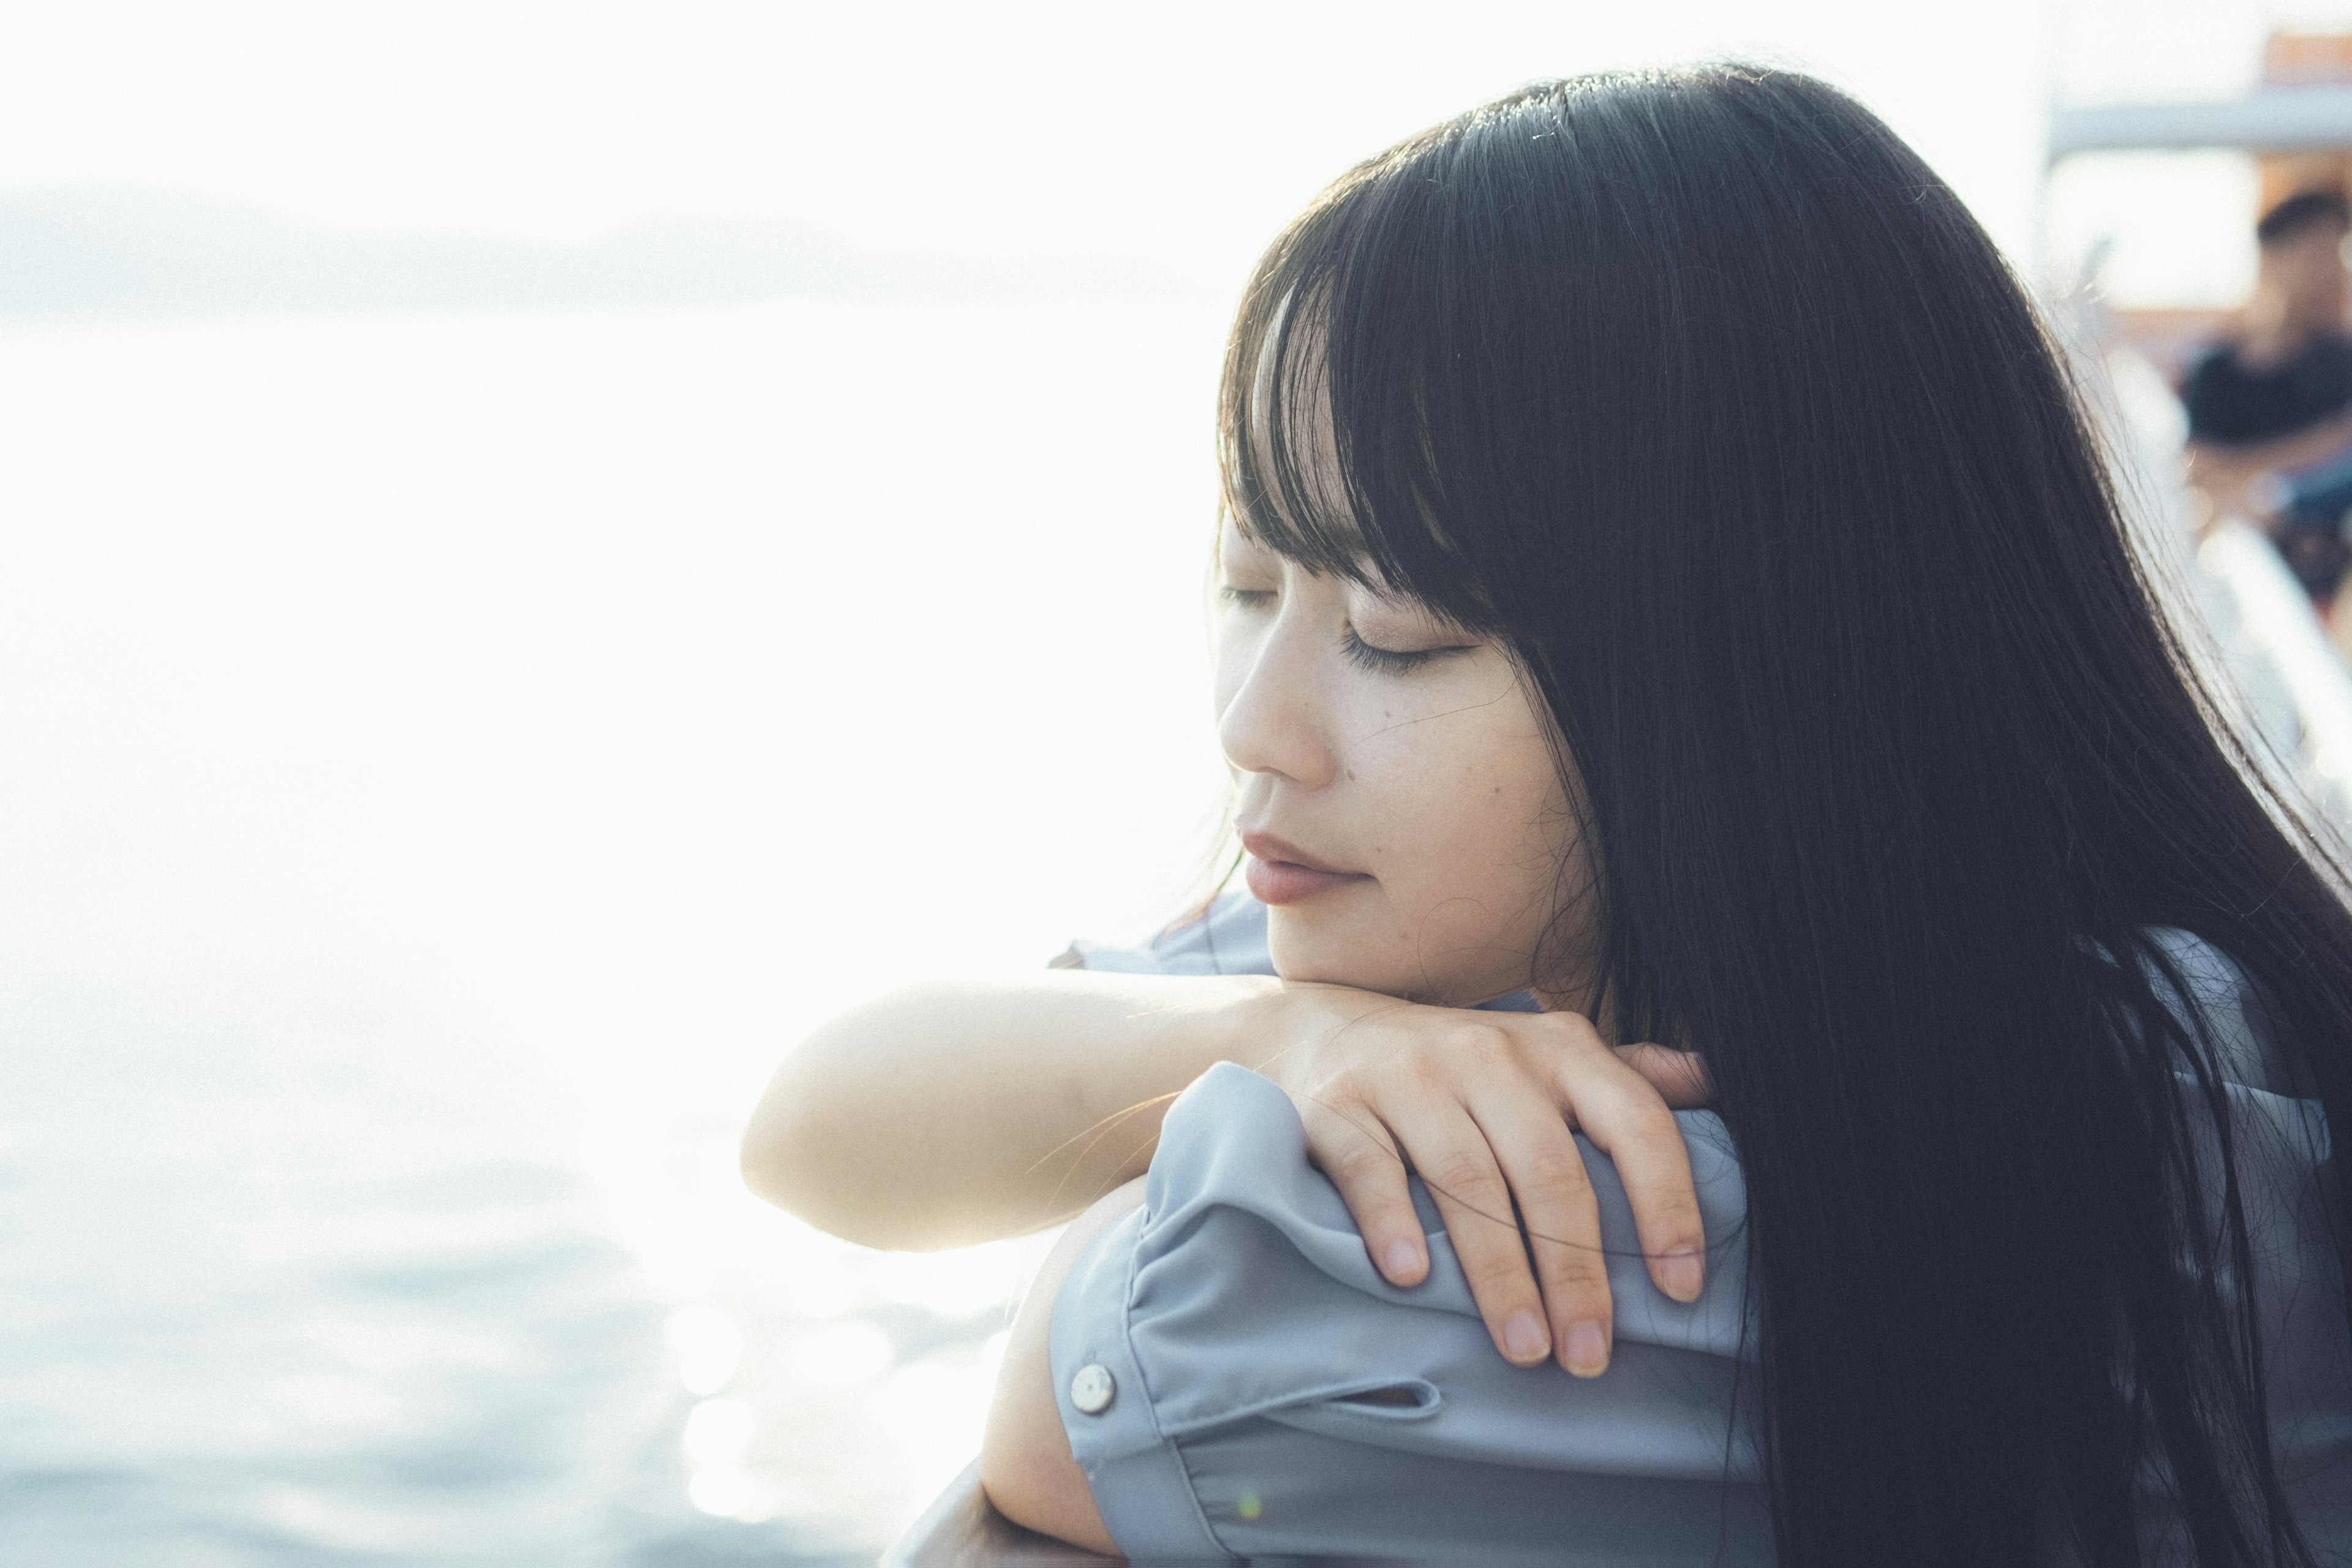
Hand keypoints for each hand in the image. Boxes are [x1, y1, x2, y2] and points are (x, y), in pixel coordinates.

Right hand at [1256, 987, 1711, 1378]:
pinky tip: (1411, 1279)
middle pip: (1548, 1170)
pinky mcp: (1338, 1106)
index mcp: (1557, 1049)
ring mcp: (1409, 1076)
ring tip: (1524, 1348)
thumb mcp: (1546, 1057)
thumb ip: (1628, 1078)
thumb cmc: (1457, 1068)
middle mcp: (1488, 1053)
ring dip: (1501, 1274)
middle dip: (1577, 1272)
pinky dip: (1393, 1223)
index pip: (1632, 1122)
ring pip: (1467, 1179)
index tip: (1681, 1287)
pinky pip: (1372, 1169)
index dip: (1667, 1204)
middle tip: (1589, 1355)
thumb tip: (1716, 1080)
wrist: (1318, 1032)